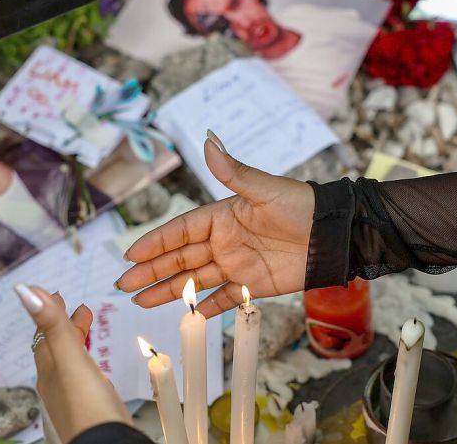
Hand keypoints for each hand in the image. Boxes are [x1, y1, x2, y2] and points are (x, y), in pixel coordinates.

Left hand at [16, 285, 131, 442]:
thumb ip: (52, 325)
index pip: (44, 333)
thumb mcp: (70, 359)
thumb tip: (24, 290)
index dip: (49, 311)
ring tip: (86, 326)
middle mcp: (55, 382)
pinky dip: (84, 360)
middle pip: (55, 346)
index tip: (57, 293)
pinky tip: (93, 366)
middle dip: (64, 323)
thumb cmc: (88, 406)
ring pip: (68, 361)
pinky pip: (81, 375)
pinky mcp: (87, 407)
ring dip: (75, 340)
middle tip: (77, 306)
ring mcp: (71, 396)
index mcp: (49, 368)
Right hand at [117, 131, 314, 317]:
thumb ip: (233, 171)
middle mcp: (223, 241)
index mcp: (221, 216)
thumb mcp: (265, 189)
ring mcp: (236, 264)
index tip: (131, 254)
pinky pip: (224, 299)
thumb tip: (208, 140)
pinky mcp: (252, 285)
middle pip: (179, 258)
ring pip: (194, 281)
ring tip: (140, 300)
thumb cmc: (302, 205)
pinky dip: (206, 308)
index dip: (155, 242)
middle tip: (123, 284)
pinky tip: (187, 316)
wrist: (334, 235)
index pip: (179, 231)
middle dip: (150, 271)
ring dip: (168, 290)